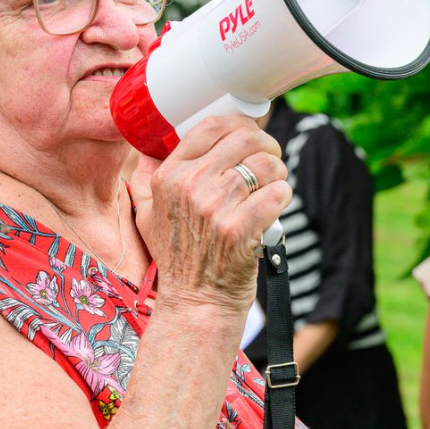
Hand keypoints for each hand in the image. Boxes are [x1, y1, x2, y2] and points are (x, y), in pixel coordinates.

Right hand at [130, 115, 289, 309]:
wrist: (196, 304)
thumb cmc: (178, 260)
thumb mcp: (147, 216)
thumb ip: (146, 180)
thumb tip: (148, 150)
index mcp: (169, 177)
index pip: (210, 126)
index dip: (240, 125)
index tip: (251, 137)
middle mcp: (189, 187)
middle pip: (245, 139)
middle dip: (267, 147)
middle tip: (270, 163)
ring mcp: (214, 208)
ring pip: (266, 165)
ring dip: (278, 173)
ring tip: (274, 185)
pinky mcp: (239, 229)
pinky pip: (277, 193)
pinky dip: (283, 197)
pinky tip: (275, 207)